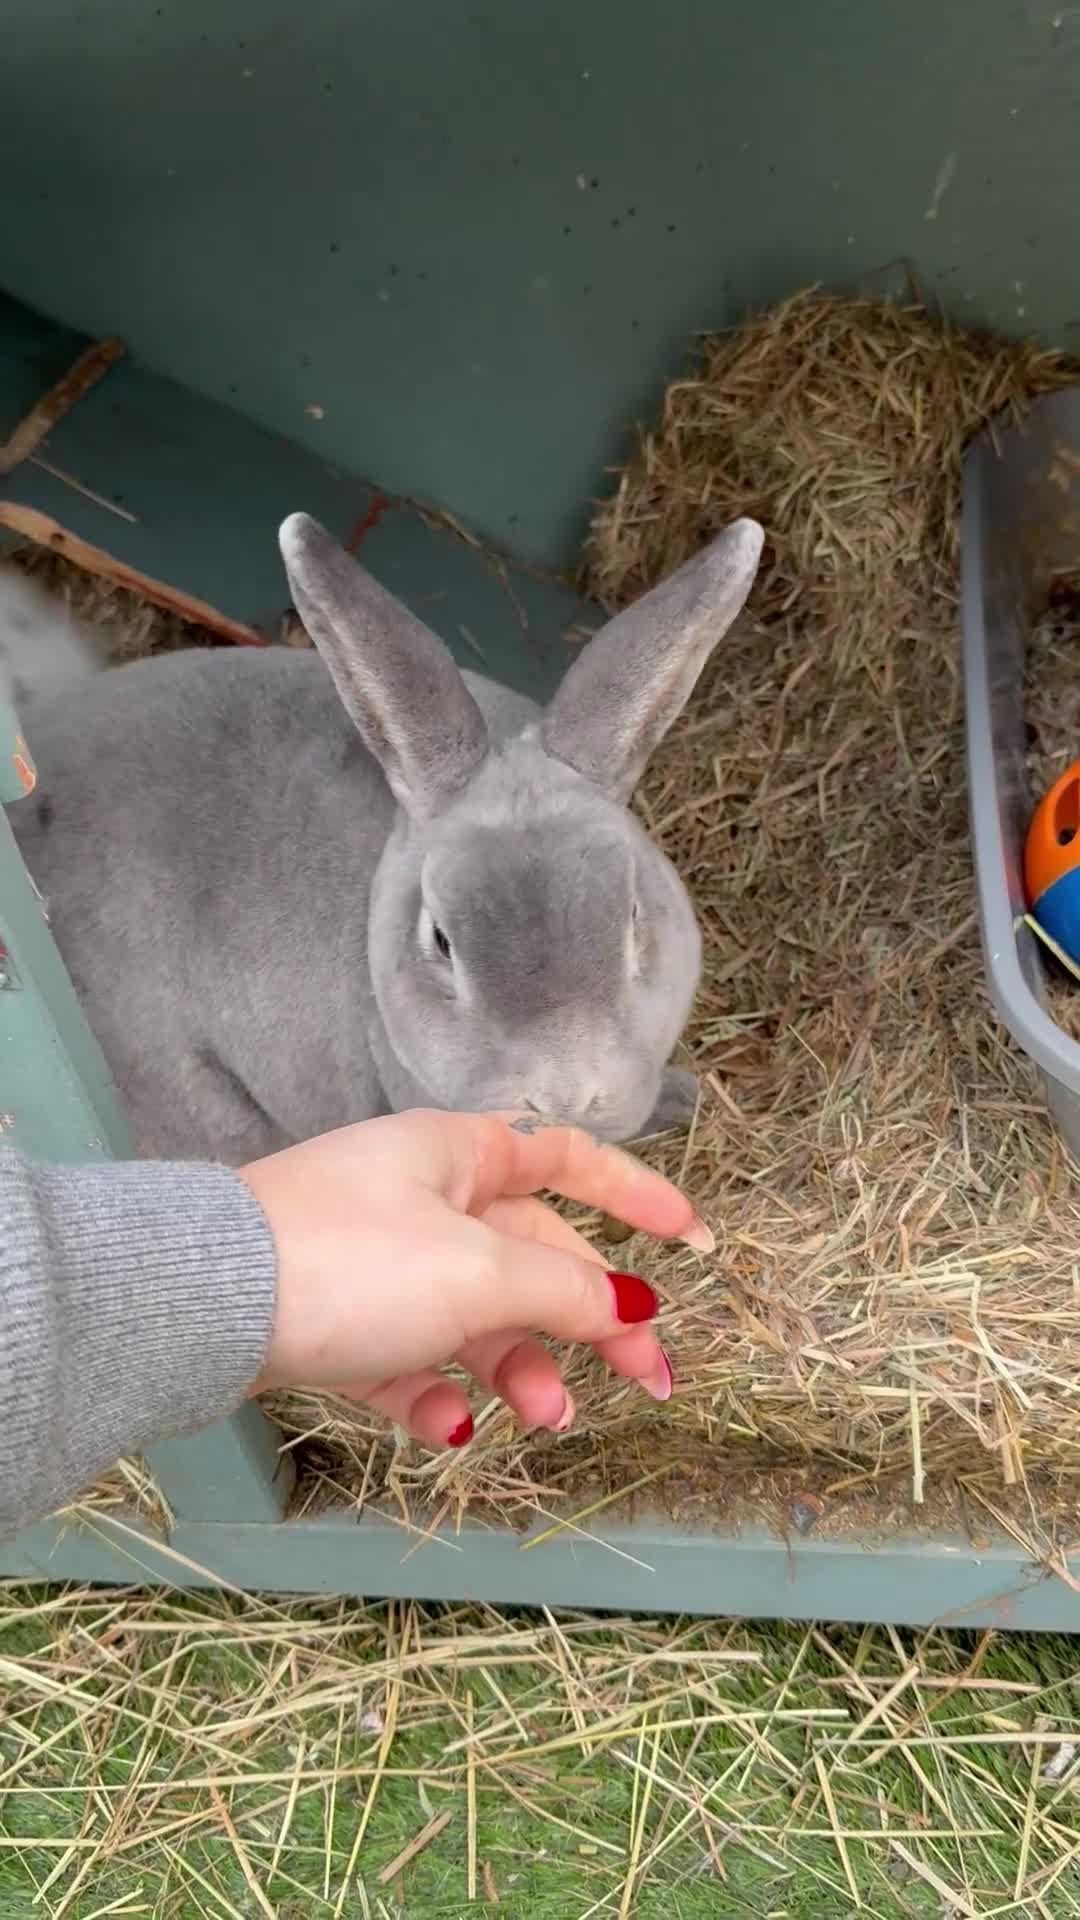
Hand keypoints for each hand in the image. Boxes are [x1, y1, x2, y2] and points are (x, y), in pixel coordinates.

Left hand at [242, 1109, 712, 1450]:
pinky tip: (450, 1424)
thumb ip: (565, 1292)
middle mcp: (419, 1197)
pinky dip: (436, 1393)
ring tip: (541, 1418)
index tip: (694, 1238)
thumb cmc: (349, 1262)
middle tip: (648, 1382)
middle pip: (533, 1255)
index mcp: (458, 1154)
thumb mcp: (479, 1274)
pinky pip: (407, 1359)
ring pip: (474, 1316)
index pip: (570, 1158)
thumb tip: (632, 1304)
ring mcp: (373, 1260)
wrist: (200, 1305)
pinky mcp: (331, 1320)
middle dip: (590, 1320)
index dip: (639, 1194)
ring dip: (521, 1368)